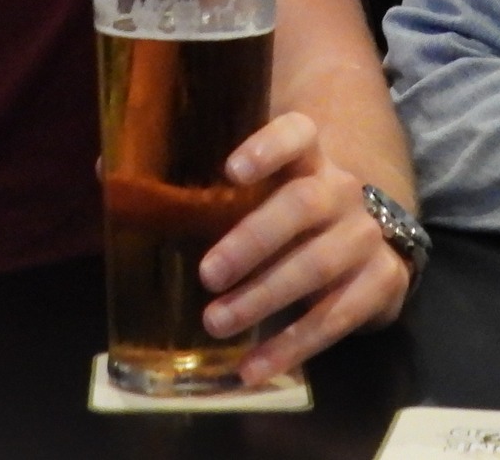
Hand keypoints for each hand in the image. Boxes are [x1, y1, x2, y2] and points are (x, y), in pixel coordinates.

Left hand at [197, 111, 408, 384]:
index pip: (297, 134)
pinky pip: (336, 318)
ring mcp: (366, 236)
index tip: (231, 170)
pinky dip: (292, 346)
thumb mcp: (266, 195)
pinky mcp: (383, 282)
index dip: (268, 148)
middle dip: (253, 240)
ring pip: (318, 264)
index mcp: (309, 159)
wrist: (370, 247)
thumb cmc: (294, 218)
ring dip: (264, 297)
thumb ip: (211, 193)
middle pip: (302, 204)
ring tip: (216, 322)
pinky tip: (253, 366)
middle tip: (207, 274)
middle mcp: (342, 190)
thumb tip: (117, 185)